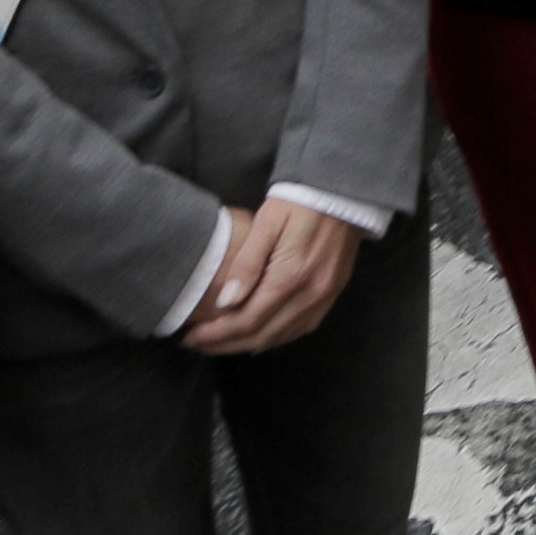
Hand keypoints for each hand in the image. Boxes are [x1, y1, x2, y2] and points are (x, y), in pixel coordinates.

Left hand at [181, 199, 357, 355]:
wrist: (343, 189)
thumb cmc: (298, 199)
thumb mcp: (267, 222)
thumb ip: (247, 263)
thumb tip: (226, 303)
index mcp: (291, 276)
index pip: (247, 320)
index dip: (217, 334)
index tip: (192, 338)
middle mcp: (311, 294)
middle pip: (262, 334)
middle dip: (227, 344)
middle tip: (198, 345)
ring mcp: (325, 296)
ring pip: (282, 336)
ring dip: (249, 344)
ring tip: (221, 344)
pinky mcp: (333, 292)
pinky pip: (302, 327)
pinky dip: (277, 337)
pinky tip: (260, 336)